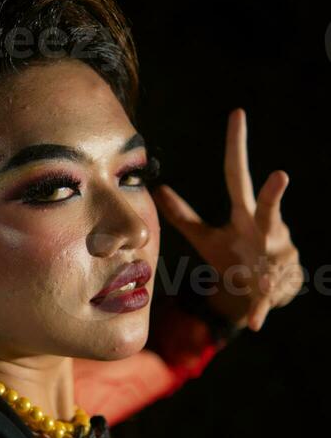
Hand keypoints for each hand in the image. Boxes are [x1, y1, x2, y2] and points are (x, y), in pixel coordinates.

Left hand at [151, 108, 303, 331]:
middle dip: (274, 194)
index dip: (236, 146)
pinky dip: (259, 311)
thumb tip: (157, 189)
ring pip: (276, 256)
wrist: (264, 290)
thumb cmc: (235, 255)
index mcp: (244, 214)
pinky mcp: (272, 289)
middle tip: (280, 175)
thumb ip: (182, 215)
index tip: (237, 114)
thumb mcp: (206, 235)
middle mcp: (265, 231)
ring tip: (265, 274)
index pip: (238, 176)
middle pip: (270, 208)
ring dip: (271, 265)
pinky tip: (255, 322)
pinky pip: (265, 301)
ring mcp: (274, 259)